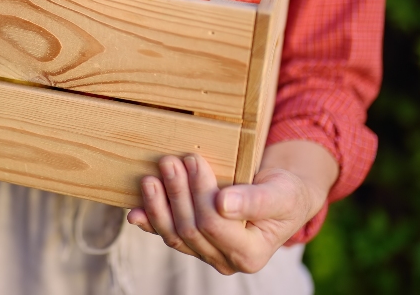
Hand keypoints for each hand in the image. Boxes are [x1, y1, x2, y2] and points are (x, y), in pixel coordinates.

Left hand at [127, 142, 336, 274]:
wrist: (282, 196)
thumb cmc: (285, 192)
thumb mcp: (280, 193)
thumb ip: (256, 200)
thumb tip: (224, 204)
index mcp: (251, 254)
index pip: (214, 224)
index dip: (199, 192)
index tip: (193, 160)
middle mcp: (226, 260)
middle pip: (190, 228)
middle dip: (177, 193)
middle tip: (170, 161)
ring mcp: (207, 254)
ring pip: (174, 235)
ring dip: (158, 205)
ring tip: (151, 178)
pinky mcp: (193, 243)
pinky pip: (167, 235)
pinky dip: (149, 222)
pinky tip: (134, 212)